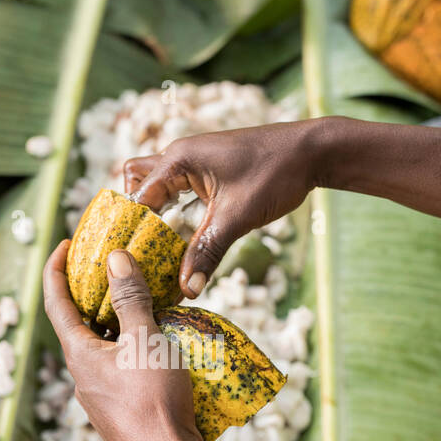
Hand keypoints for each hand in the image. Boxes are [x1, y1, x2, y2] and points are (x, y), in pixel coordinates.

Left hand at [42, 241, 204, 440]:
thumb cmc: (156, 399)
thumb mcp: (146, 340)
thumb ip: (130, 299)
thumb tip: (114, 258)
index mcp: (79, 355)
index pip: (55, 302)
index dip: (56, 269)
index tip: (65, 244)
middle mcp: (82, 377)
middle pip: (79, 325)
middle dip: (92, 294)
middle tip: (111, 269)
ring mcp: (99, 399)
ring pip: (101, 350)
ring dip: (115, 323)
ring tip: (142, 304)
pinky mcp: (118, 415)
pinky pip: (117, 371)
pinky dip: (128, 349)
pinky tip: (155, 348)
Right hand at [125, 118, 332, 295]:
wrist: (311, 151)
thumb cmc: (275, 174)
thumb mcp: (237, 218)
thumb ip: (208, 252)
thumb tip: (187, 289)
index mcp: (179, 160)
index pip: (137, 197)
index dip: (131, 228)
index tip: (129, 258)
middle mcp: (181, 156)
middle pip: (137, 181)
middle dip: (135, 213)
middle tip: (139, 248)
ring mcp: (195, 161)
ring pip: (158, 184)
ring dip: (154, 211)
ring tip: (154, 247)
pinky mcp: (210, 169)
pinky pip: (179, 187)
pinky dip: (173, 209)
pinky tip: (180, 235)